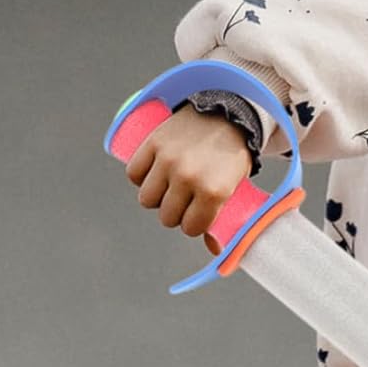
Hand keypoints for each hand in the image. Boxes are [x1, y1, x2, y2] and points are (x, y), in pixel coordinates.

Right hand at [124, 103, 253, 243]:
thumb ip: (222, 220)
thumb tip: (215, 252)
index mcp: (214, 192)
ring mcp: (168, 160)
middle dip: (175, 213)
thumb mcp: (234, 189)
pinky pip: (133, 174)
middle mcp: (189, 177)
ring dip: (156, 198)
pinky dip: (140, 177)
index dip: (193, 224)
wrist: (226, 114)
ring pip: (147, 199)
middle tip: (184, 200)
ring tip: (168, 187)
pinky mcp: (153, 143)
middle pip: (166, 216)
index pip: (191, 228)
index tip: (197, 215)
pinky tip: (153, 174)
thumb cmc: (231, 157)